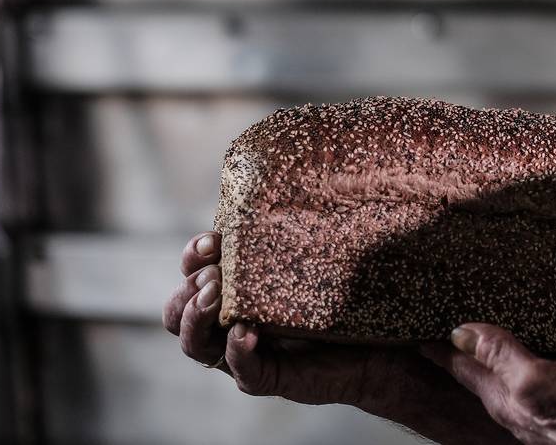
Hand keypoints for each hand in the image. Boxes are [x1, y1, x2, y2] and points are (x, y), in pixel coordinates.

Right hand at [162, 230, 409, 406]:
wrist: (379, 342)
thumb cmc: (343, 295)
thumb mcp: (314, 258)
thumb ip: (293, 233)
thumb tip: (290, 175)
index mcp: (233, 290)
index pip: (191, 273)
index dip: (192, 256)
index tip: (213, 239)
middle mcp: (228, 322)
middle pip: (175, 312)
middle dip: (186, 289)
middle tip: (214, 274)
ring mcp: (243, 354)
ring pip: (195, 345)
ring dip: (198, 319)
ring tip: (217, 298)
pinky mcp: (267, 378)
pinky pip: (242, 371)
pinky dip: (238, 351)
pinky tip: (247, 332)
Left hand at [422, 324, 555, 444]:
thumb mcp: (536, 379)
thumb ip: (501, 355)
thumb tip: (461, 332)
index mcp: (500, 396)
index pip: (460, 365)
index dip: (441, 346)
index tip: (420, 332)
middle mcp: (512, 407)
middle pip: (478, 373)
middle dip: (462, 351)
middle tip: (445, 330)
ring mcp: (535, 411)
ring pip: (503, 377)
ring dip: (491, 356)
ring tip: (483, 337)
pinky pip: (530, 381)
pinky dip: (523, 363)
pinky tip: (534, 356)